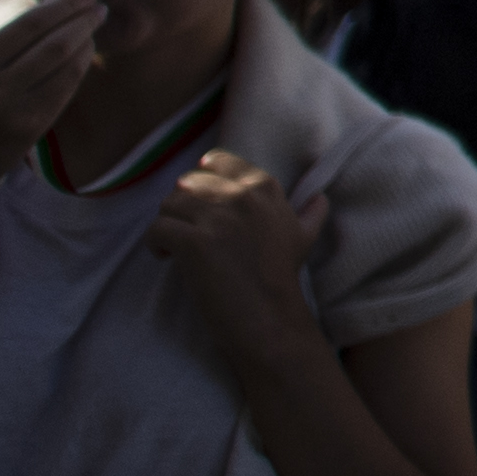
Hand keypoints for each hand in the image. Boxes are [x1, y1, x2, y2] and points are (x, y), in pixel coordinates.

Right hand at [0, 0, 101, 193]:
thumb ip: (0, 48)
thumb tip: (50, 9)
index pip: (28, 25)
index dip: (64, 4)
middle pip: (55, 43)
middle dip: (83, 19)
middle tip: (99, 4)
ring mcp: (13, 113)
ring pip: (66, 68)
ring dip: (86, 43)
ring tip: (93, 27)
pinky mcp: (29, 133)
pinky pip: (64, 93)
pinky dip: (78, 71)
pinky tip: (83, 58)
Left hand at [143, 147, 325, 345]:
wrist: (268, 314)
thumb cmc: (283, 277)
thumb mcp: (304, 237)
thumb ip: (312, 212)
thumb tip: (321, 198)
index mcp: (264, 187)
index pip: (217, 160)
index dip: (201, 181)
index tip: (199, 203)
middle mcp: (241, 196)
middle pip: (188, 182)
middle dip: (181, 205)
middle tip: (185, 228)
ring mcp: (217, 218)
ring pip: (169, 203)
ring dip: (166, 222)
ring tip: (173, 243)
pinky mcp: (194, 242)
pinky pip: (158, 228)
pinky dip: (155, 242)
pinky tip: (166, 256)